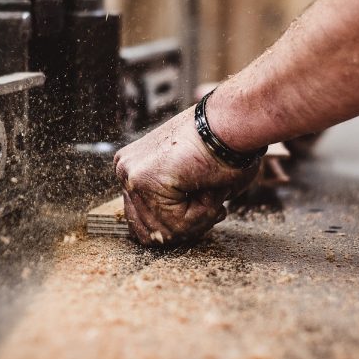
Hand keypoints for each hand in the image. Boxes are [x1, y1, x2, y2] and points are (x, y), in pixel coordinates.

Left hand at [114, 107, 259, 245]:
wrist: (232, 124)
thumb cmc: (224, 148)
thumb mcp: (193, 184)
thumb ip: (176, 206)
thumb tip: (172, 234)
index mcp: (135, 168)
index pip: (145, 221)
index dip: (182, 225)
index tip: (210, 207)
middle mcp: (125, 169)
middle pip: (149, 231)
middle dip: (188, 225)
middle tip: (215, 205)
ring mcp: (130, 175)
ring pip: (165, 231)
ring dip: (199, 219)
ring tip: (212, 190)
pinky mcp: (141, 180)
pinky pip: (175, 226)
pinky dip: (202, 215)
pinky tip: (209, 189)